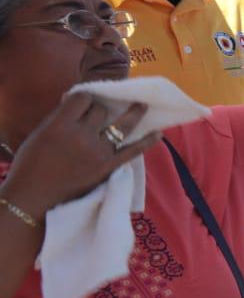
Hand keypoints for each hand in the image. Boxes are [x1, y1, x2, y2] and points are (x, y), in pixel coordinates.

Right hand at [3, 99, 160, 215]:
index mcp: (60, 125)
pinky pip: (133, 151)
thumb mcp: (40, 135)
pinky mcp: (108, 168)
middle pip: (101, 111)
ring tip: (143, 106)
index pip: (82, 99)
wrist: (34, 199)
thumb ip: (60, 119)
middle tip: (99, 114)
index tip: (86, 101)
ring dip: (135, 113)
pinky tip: (158, 133)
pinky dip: (147, 141)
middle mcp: (82, 136)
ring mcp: (98, 152)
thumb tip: (78, 104)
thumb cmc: (31, 166)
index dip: (85, 98)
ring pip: (122, 125)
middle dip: (101, 109)